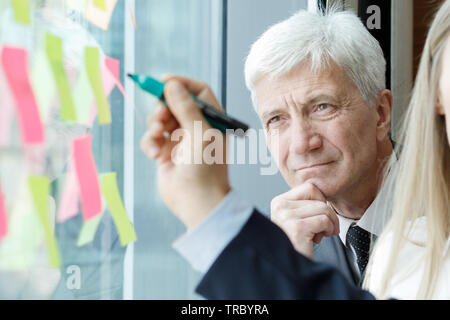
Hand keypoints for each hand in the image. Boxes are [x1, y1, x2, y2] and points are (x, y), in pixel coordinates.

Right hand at [140, 75, 230, 229]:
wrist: (197, 203)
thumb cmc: (206, 169)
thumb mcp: (200, 133)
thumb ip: (186, 108)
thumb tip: (172, 84)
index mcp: (212, 120)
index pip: (198, 91)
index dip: (181, 83)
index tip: (163, 82)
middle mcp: (196, 127)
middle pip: (174, 102)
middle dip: (163, 107)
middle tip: (160, 116)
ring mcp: (180, 140)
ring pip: (160, 119)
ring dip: (154, 125)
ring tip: (158, 136)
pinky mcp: (165, 153)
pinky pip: (151, 138)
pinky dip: (150, 143)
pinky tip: (155, 155)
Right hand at [270, 183, 339, 257]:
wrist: (289, 268)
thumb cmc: (295, 244)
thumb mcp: (296, 219)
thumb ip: (304, 205)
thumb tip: (323, 195)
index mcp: (279, 202)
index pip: (310, 187)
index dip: (320, 201)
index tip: (319, 214)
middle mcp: (280, 206)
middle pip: (318, 198)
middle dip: (327, 214)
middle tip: (321, 229)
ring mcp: (287, 216)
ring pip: (324, 208)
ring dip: (329, 223)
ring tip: (319, 234)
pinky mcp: (297, 228)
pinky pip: (324, 220)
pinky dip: (328, 230)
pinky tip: (319, 238)